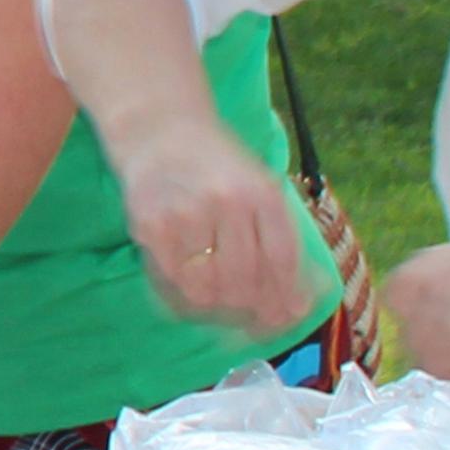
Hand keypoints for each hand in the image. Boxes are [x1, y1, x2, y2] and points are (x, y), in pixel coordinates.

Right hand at [112, 116, 319, 332]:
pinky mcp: (148, 227)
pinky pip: (171, 283)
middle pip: (245, 281)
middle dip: (252, 310)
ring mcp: (184, 215)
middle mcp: (226, 202)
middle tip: (251, 319)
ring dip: (217, 310)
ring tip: (221, 308)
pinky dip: (183, 299)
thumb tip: (300, 304)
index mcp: (262, 192)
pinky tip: (191, 295)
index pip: (282, 261)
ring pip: (207, 290)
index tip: (286, 317)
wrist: (160, 129)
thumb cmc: (219, 166)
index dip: (286, 298)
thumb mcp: (261, 189)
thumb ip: (282, 241)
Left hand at [384, 238, 449, 384]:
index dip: (418, 313)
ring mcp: (437, 332)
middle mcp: (420, 299)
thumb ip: (444, 282)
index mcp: (421, 269)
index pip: (396, 300)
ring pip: (430, 363)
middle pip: (412, 335)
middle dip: (437, 343)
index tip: (436, 321)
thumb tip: (435, 306)